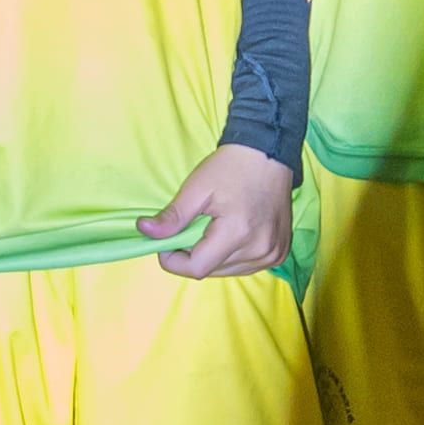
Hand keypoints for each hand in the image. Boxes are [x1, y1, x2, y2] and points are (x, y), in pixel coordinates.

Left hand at [148, 141, 298, 280]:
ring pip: (228, 271)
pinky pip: (246, 266)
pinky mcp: (280, 253)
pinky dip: (232, 256)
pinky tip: (231, 234)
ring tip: (212, 229)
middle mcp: (260, 250)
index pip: (196, 268)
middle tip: (190, 229)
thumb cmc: (231, 167)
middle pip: (211, 271)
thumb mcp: (197, 188)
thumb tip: (143, 231)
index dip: (173, 260)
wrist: (268, 153)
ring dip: (213, 257)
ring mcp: (273, 253)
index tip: (165, 244)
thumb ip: (172, 216)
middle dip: (193, 256)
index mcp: (238, 233)